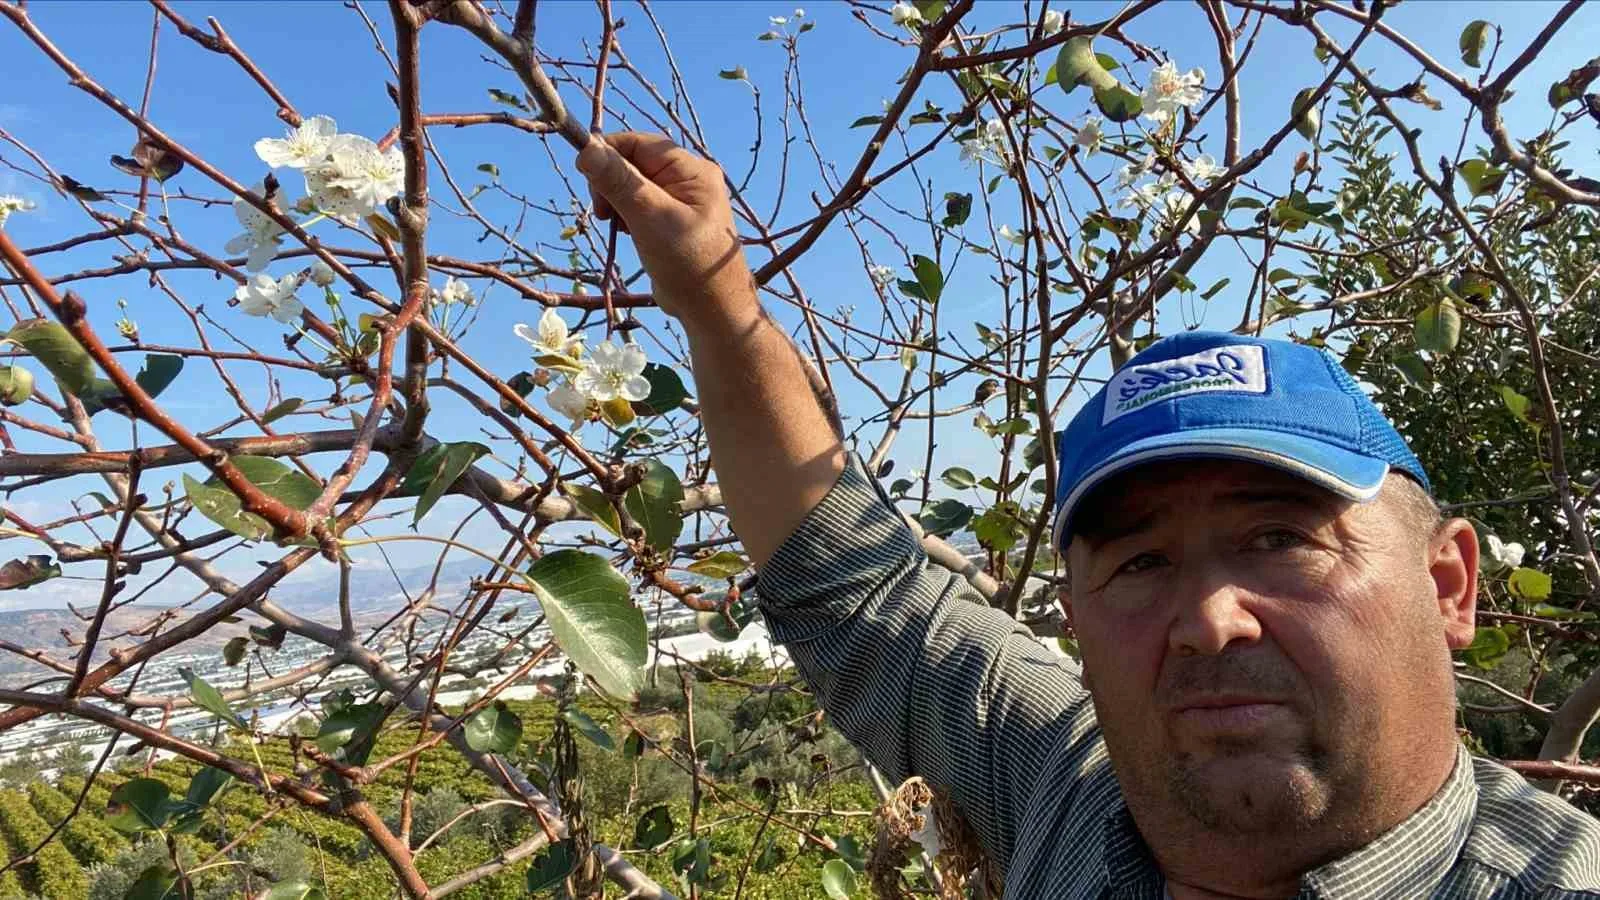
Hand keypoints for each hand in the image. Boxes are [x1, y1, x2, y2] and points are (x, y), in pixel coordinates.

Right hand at [576, 132, 756, 329]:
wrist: (712, 310)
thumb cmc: (688, 263)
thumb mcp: (649, 218)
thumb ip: (619, 182)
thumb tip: (587, 149)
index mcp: (691, 169)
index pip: (638, 143)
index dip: (608, 154)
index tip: (586, 176)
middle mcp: (688, 179)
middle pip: (633, 163)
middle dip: (611, 183)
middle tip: (604, 213)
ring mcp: (680, 200)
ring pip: (633, 186)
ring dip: (617, 202)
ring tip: (619, 227)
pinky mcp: (671, 221)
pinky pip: (640, 206)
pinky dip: (627, 216)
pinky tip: (627, 234)